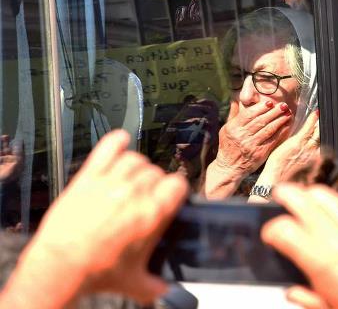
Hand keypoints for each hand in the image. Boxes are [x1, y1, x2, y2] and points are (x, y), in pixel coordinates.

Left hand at [1, 130, 188, 306]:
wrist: (60, 267)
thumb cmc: (97, 272)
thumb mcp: (136, 281)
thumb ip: (159, 286)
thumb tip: (172, 294)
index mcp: (152, 214)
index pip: (178, 184)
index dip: (176, 189)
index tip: (171, 196)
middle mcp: (134, 194)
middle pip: (156, 172)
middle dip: (154, 183)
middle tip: (145, 196)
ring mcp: (111, 183)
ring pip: (135, 159)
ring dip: (137, 167)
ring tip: (132, 178)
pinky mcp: (89, 178)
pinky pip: (107, 149)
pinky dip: (116, 142)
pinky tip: (120, 142)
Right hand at [209, 100, 292, 196]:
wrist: (229, 167)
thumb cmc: (228, 146)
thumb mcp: (226, 129)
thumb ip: (234, 114)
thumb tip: (236, 99)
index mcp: (233, 128)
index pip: (248, 114)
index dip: (260, 108)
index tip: (270, 103)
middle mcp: (241, 136)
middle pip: (260, 121)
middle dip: (274, 112)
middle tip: (284, 105)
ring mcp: (251, 145)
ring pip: (268, 130)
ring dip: (280, 120)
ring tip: (288, 114)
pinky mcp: (260, 154)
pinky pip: (272, 140)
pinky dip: (281, 132)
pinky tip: (287, 126)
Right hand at [256, 109, 319, 186]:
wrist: (275, 179)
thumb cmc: (275, 165)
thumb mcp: (282, 147)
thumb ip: (294, 139)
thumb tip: (301, 133)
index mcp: (298, 141)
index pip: (309, 127)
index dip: (314, 118)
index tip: (317, 113)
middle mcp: (307, 148)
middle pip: (318, 133)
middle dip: (320, 125)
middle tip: (321, 120)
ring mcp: (312, 157)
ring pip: (320, 142)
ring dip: (321, 136)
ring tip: (321, 131)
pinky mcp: (313, 165)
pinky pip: (320, 153)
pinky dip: (321, 148)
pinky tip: (323, 146)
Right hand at [262, 184, 337, 308]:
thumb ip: (309, 299)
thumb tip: (294, 291)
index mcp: (326, 263)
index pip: (284, 229)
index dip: (269, 230)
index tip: (267, 236)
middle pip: (306, 199)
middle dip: (287, 195)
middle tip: (277, 197)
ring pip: (330, 197)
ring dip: (312, 196)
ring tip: (302, 201)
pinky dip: (337, 210)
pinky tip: (332, 222)